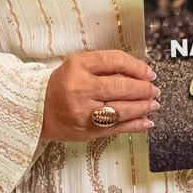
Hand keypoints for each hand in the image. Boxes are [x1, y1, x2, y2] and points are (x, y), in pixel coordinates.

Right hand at [42, 50, 157, 142]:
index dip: (138, 67)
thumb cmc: (62, 86)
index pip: (116, 61)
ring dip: (143, 107)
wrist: (38, 110)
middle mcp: (80, 88)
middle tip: (154, 90)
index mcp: (78, 66)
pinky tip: (146, 121)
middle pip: (122, 86)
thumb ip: (105, 67)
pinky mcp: (88, 130)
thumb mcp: (78, 66)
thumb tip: (140, 74)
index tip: (149, 72)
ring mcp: (84, 111)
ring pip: (122, 109)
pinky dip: (136, 125)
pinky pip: (118, 128)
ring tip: (153, 104)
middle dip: (144, 89)